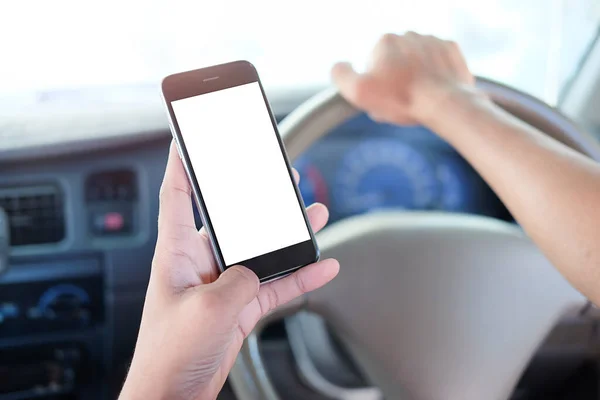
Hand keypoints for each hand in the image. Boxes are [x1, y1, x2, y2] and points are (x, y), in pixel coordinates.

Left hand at [120, 143, 338, 399]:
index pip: (177, 195)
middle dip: (258, 197)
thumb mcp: (208, 310)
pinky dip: (300, 275)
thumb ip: (239, 281)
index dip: (182, 164)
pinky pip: (276, 283)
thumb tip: (256, 271)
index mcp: (178, 253)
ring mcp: (224, 284)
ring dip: (288, 235)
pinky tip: (322, 265)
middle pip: (233, 220)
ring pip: (262, 250)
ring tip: (313, 214)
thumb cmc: (169, 354)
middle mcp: (201, 263)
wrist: (175, 394)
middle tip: (279, 175)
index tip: (189, 138)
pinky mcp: (241, 305)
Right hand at [332, 32, 476, 126]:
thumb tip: (339, 66)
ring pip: (416, 61)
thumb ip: (341, 76)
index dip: (374, 83)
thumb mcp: (359, 92)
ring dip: (413, 76)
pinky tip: (432, 89)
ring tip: (417, 97)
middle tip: (399, 100)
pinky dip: (433, 74)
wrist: (445, 103)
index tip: (383, 96)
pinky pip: (436, 62)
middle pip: (394, 62)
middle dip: (394, 79)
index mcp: (385, 40)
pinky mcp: (451, 50)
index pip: (372, 64)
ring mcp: (432, 40)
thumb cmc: (402, 99)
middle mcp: (409, 34)